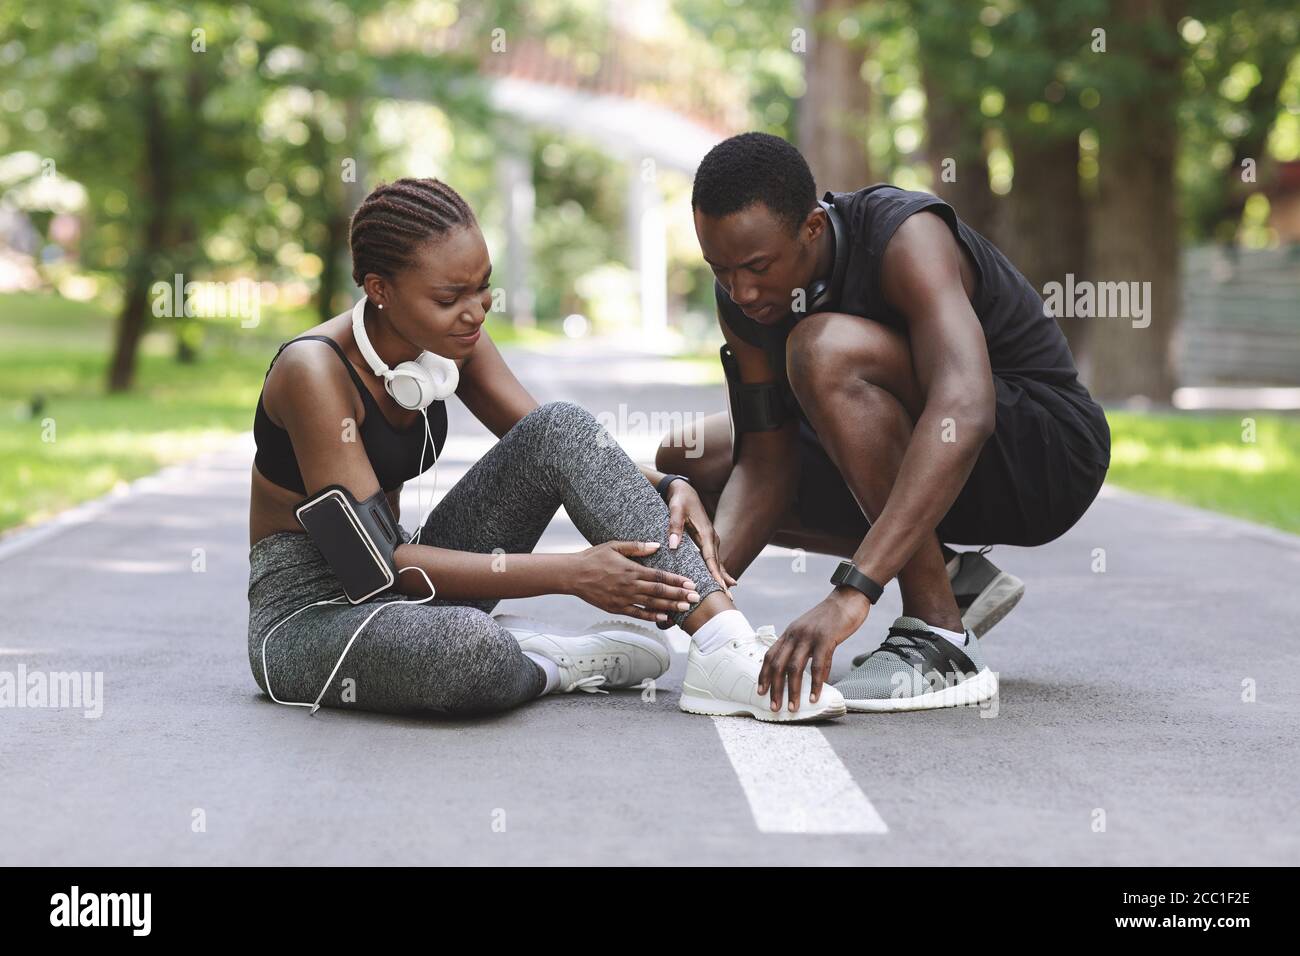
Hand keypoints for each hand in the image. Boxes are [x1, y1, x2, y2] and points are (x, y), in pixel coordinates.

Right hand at [568, 540, 700, 623]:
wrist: (573, 575)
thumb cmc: (594, 558)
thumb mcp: (614, 546)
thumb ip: (637, 547)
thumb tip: (657, 546)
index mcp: (631, 569)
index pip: (659, 576)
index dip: (677, 580)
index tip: (691, 583)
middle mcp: (630, 585)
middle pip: (660, 591)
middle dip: (679, 595)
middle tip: (696, 598)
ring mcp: (623, 599)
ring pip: (652, 604)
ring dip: (670, 606)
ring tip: (686, 608)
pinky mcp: (616, 608)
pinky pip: (638, 614)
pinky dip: (652, 616)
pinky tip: (664, 618)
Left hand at [663, 480, 737, 596]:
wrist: (684, 491)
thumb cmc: (679, 500)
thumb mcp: (676, 510)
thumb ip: (674, 527)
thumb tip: (673, 546)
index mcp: (705, 533)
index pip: (711, 558)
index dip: (715, 574)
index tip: (720, 587)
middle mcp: (711, 538)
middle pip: (717, 564)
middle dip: (723, 581)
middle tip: (728, 598)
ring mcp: (710, 540)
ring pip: (717, 562)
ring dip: (722, 578)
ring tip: (728, 594)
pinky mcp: (706, 541)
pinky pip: (712, 559)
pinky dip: (717, 570)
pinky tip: (722, 581)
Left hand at [757, 590, 869, 712]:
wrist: (848, 597)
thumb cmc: (831, 617)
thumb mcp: (810, 629)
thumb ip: (803, 646)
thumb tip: (803, 671)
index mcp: (790, 633)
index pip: (770, 655)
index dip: (764, 675)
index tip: (760, 691)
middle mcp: (795, 634)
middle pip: (778, 664)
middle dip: (774, 688)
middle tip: (774, 707)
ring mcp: (810, 636)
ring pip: (794, 668)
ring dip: (793, 690)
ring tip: (793, 707)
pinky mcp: (826, 638)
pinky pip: (818, 665)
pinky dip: (816, 683)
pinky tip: (815, 696)